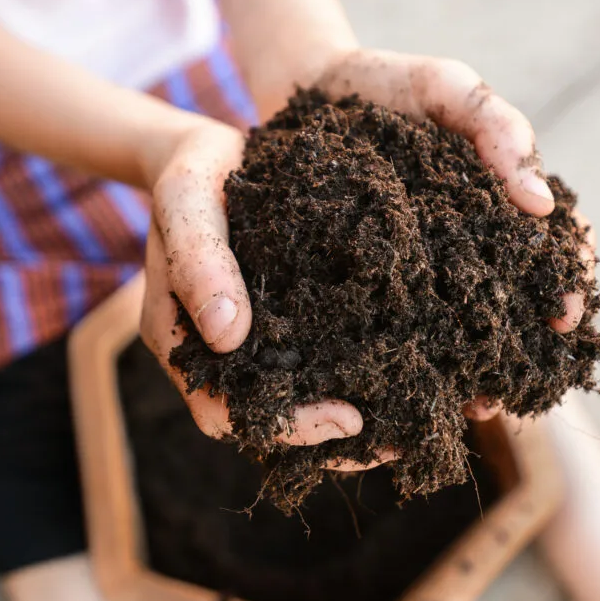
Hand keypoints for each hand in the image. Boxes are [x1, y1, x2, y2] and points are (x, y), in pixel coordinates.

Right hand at [139, 121, 384, 469]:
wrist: (212, 155)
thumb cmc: (194, 175)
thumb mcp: (187, 201)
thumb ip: (198, 261)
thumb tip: (226, 336)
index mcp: (184, 342)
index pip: (227, 413)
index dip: (287, 428)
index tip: (350, 418)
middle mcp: (222, 358)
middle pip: (273, 426)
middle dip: (335, 445)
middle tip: (402, 439)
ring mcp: (257, 346)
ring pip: (301, 406)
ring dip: (353, 426)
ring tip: (415, 422)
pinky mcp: (290, 326)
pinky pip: (322, 365)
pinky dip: (359, 379)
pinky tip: (406, 374)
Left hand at [312, 48, 598, 421]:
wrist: (310, 92)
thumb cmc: (391, 86)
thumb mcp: (451, 89)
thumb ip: (500, 130)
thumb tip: (541, 205)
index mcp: (502, 202)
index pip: (560, 248)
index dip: (571, 282)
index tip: (566, 315)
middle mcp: (470, 242)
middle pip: (514, 303)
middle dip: (523, 348)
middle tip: (519, 383)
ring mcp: (422, 262)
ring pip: (460, 325)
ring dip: (473, 367)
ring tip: (472, 403)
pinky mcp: (371, 274)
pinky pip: (398, 320)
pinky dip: (412, 354)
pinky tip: (409, 382)